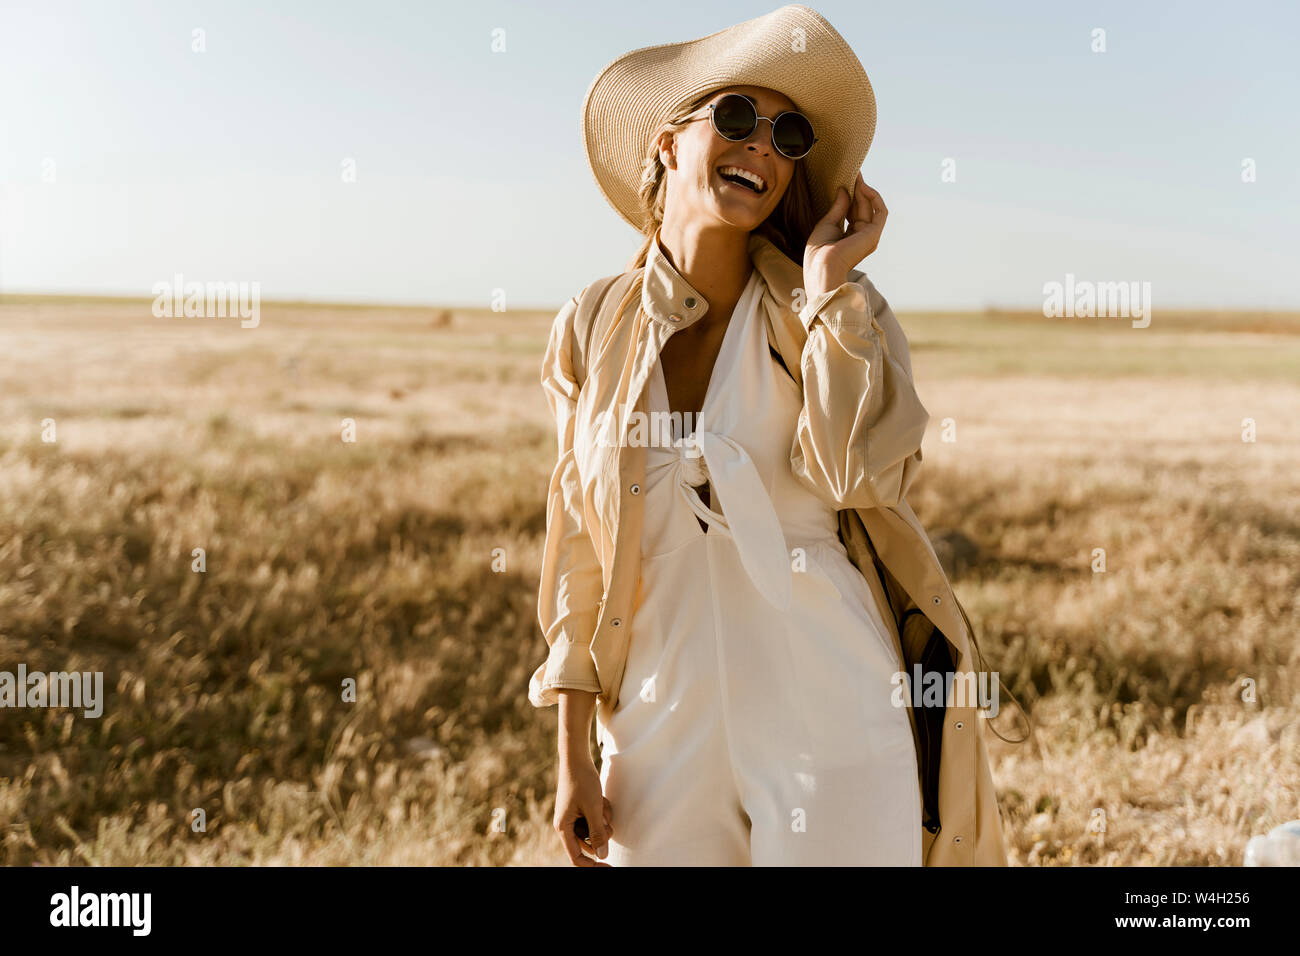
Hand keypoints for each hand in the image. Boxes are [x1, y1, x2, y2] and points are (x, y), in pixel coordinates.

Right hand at [554, 756, 613, 866]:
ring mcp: (573, 817)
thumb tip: (602, 856)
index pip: (576, 857)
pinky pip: (595, 818)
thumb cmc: (582, 782)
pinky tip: (600, 798)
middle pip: (589, 843)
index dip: (592, 865)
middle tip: (604, 816)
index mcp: (564, 828)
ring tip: (601, 803)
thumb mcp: (593, 808)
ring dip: (602, 819)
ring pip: (594, 830)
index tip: (609, 866)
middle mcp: (566, 825)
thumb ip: (598, 833)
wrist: (576, 758)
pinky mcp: (580, 809)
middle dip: (601, 832)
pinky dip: (601, 811)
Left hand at [803, 171, 887, 301]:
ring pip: (871, 206)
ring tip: (856, 176)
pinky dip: (874, 197)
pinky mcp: (874, 233)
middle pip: (862, 207)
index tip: (846, 179)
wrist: (822, 267)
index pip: (853, 211)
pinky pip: (880, 210)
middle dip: (857, 189)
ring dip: (864, 190)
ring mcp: (869, 235)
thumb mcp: (827, 224)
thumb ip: (838, 207)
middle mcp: (861, 236)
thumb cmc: (819, 252)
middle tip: (852, 172)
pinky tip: (863, 186)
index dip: (851, 194)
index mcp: (849, 237)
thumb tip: (844, 190)